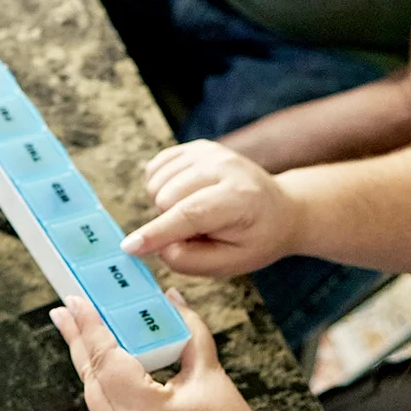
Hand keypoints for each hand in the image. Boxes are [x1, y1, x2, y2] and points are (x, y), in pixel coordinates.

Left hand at [52, 291, 277, 410]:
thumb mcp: (211, 375)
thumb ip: (189, 330)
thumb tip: (171, 299)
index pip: (106, 359)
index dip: (88, 327)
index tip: (74, 302)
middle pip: (91, 379)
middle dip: (77, 341)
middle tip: (66, 311)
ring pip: (93, 401)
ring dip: (89, 369)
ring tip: (82, 337)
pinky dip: (103, 396)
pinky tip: (105, 377)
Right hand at [122, 141, 301, 276]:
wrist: (280, 209)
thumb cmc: (256, 239)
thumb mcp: (232, 263)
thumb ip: (192, 260)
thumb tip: (158, 247)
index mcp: (239, 198)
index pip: (190, 214)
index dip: (157, 233)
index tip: (129, 248)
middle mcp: (224, 166)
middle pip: (166, 197)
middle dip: (169, 223)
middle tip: (198, 233)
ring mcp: (210, 152)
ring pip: (157, 182)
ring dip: (165, 206)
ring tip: (196, 216)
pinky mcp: (198, 147)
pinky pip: (156, 168)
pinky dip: (160, 186)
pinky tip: (184, 197)